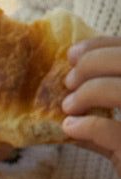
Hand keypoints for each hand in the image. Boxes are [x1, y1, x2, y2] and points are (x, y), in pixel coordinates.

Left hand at [63, 37, 120, 174]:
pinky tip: (70, 127)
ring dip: (91, 91)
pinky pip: (113, 131)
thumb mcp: (118, 132)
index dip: (103, 46)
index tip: (72, 54)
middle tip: (68, 80)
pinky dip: (88, 126)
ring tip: (67, 105)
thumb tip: (63, 99)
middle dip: (94, 64)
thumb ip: (100, 114)